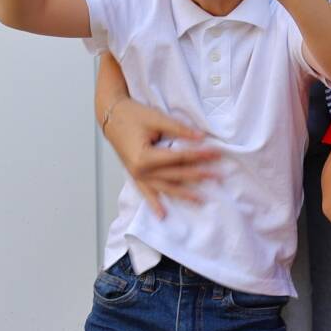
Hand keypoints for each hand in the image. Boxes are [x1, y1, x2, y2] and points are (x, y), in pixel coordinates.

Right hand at [103, 98, 219, 218]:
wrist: (111, 115)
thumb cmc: (132, 115)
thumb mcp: (157, 119)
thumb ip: (180, 130)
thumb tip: (201, 138)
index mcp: (144, 157)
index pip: (179, 158)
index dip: (199, 155)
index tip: (216, 153)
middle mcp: (140, 171)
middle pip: (175, 174)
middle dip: (198, 175)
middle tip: (219, 176)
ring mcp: (136, 176)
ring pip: (164, 187)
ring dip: (183, 194)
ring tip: (201, 200)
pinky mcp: (134, 176)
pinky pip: (146, 193)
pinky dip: (154, 204)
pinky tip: (162, 215)